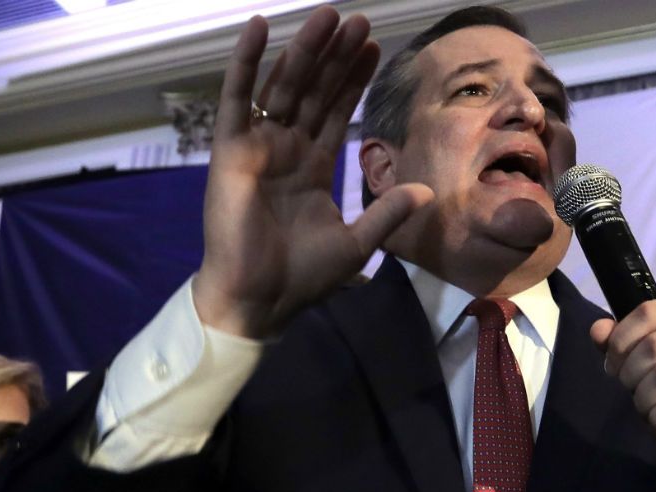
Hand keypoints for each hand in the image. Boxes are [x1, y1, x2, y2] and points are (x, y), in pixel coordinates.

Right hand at [193, 7, 433, 337]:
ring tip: (327, 16)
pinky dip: (245, 63)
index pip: (339, 112)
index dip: (355, 80)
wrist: (260, 299)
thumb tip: (425, 189)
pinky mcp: (230, 150)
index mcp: (314, 165)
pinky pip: (237, 99)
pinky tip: (260, 28)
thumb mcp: (356, 243)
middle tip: (358, 19)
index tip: (376, 47)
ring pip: (285, 87)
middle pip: (316, 91)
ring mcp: (259, 146)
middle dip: (337, 57)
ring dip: (305, 51)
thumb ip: (386, 212)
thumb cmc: (303, 276)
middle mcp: (288, 148)